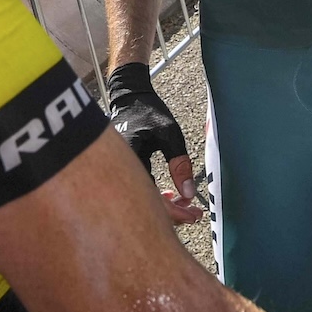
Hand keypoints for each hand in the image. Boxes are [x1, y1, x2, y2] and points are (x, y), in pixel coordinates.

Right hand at [106, 62, 202, 224]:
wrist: (129, 97)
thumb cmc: (146, 110)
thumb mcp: (169, 133)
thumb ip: (179, 162)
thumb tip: (189, 192)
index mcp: (130, 158)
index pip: (150, 196)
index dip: (172, 211)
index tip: (192, 214)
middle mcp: (118, 168)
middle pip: (143, 205)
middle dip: (171, 214)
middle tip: (193, 214)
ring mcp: (119, 171)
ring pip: (141, 199)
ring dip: (165, 206)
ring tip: (186, 206)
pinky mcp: (123, 171)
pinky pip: (139, 190)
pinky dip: (156, 197)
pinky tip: (170, 197)